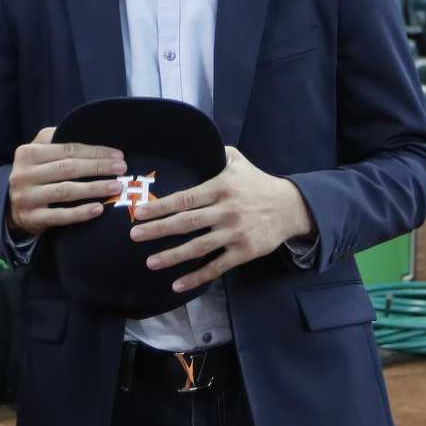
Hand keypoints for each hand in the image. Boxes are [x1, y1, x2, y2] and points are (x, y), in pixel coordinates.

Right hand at [7, 127, 127, 237]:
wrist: (10, 204)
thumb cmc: (34, 173)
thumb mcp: (37, 151)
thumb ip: (55, 139)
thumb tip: (87, 128)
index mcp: (27, 153)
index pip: (67, 149)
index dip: (94, 152)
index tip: (118, 155)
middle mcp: (23, 174)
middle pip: (68, 168)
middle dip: (98, 167)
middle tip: (122, 169)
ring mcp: (26, 197)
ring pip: (65, 191)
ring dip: (94, 188)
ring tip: (116, 187)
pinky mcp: (31, 218)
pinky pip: (60, 216)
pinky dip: (80, 213)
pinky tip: (99, 209)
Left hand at [130, 148, 316, 293]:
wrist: (291, 207)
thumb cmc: (258, 183)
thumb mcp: (239, 162)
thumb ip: (217, 153)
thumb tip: (197, 142)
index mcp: (221, 188)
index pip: (185, 198)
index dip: (161, 206)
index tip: (139, 212)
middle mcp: (226, 210)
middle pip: (186, 222)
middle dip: (158, 230)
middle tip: (134, 235)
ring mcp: (235, 233)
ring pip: (199, 247)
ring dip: (172, 256)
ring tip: (150, 262)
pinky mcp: (244, 252)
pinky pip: (216, 266)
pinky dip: (196, 277)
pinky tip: (177, 284)